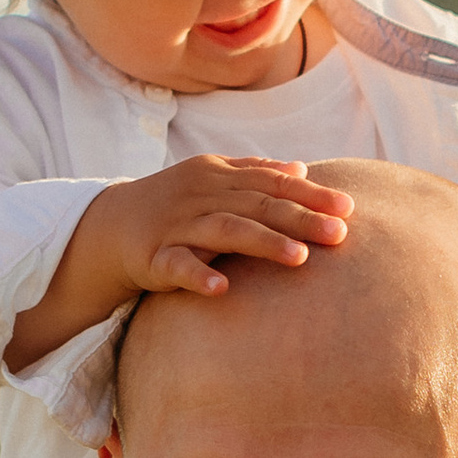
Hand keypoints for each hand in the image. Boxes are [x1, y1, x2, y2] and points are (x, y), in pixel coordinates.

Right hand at [107, 157, 354, 300]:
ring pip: (225, 230)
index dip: (310, 195)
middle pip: (258, 204)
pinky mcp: (153, 257)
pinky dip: (198, 275)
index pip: (272, 182)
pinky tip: (222, 288)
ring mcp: (177, 225)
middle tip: (339, 235)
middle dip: (300, 218)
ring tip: (299, 258)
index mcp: (219, 175)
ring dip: (263, 242)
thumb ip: (255, 173)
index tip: (348, 208)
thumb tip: (302, 169)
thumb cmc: (174, 204)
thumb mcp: (213, 180)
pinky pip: (177, 266)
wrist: (109, 224)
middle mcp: (201, 195)